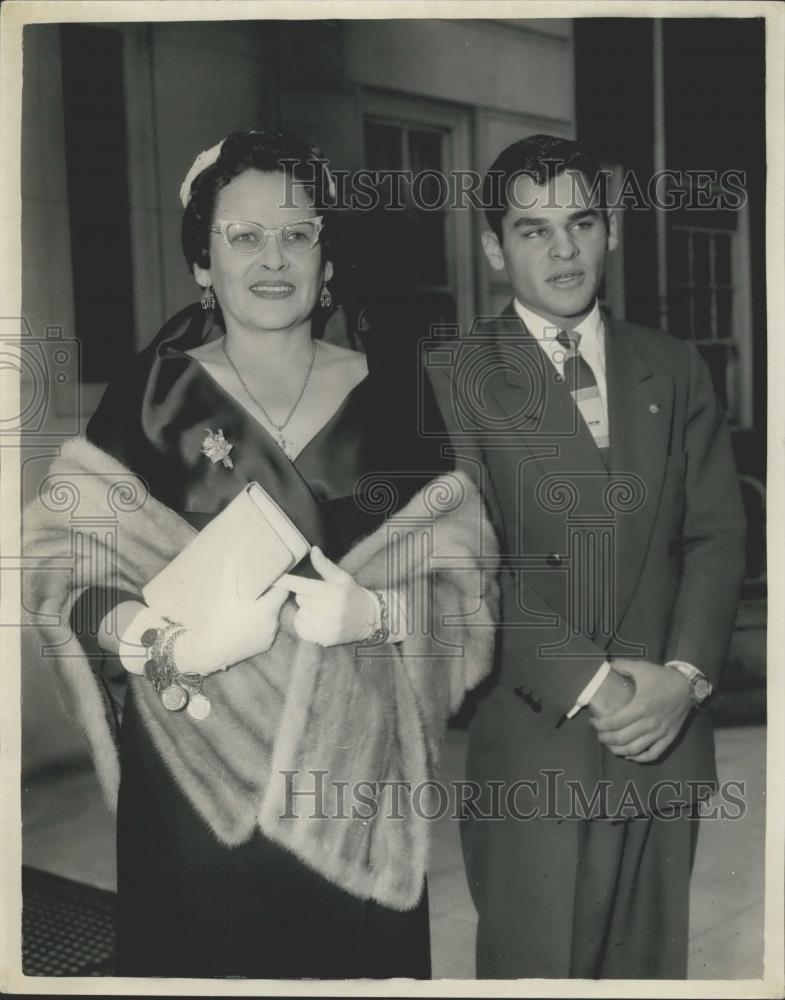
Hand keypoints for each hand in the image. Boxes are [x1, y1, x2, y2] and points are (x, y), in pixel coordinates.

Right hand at [175, 555, 288, 673]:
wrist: (211, 652)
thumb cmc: (220, 622)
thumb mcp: (224, 596)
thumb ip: (229, 575)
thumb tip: (229, 556)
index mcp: (268, 610)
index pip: (283, 591)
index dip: (279, 583)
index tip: (271, 577)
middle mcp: (273, 624)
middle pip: (276, 604)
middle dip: (269, 596)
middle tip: (258, 588)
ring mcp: (269, 637)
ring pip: (272, 618)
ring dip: (265, 611)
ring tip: (252, 604)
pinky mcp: (263, 647)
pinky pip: (267, 631)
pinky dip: (261, 625)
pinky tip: (249, 621)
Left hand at [276, 546, 376, 646]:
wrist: (368, 620)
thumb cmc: (352, 595)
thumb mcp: (342, 578)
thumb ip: (325, 566)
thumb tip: (313, 550)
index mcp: (330, 592)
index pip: (301, 585)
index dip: (286, 581)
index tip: (273, 578)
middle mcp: (326, 610)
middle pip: (300, 599)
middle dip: (305, 596)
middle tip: (319, 597)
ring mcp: (324, 626)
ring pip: (300, 614)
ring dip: (305, 611)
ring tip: (320, 610)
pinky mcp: (321, 639)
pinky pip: (301, 628)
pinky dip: (305, 624)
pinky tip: (317, 621)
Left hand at [589, 658, 692, 762]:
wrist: (688, 686)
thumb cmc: (663, 677)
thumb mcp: (641, 667)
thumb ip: (622, 666)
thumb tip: (607, 665)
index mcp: (640, 707)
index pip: (613, 723)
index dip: (599, 725)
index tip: (592, 722)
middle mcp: (649, 723)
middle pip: (621, 739)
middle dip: (605, 739)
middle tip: (598, 734)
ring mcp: (660, 733)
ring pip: (635, 750)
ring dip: (618, 750)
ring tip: (610, 745)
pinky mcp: (669, 738)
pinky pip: (653, 754)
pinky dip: (640, 758)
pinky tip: (630, 755)